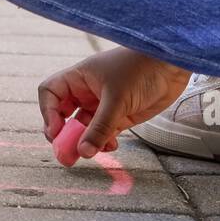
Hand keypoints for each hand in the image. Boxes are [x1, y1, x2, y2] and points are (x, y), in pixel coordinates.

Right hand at [38, 46, 190, 159]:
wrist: (172, 66)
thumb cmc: (141, 69)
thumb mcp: (117, 99)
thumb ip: (100, 127)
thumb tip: (83, 152)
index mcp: (79, 78)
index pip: (50, 94)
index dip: (48, 113)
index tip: (56, 132)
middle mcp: (87, 91)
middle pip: (63, 115)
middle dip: (64, 135)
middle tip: (67, 155)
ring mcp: (103, 104)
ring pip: (84, 128)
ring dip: (85, 142)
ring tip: (92, 152)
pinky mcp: (119, 115)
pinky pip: (103, 134)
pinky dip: (103, 143)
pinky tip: (111, 146)